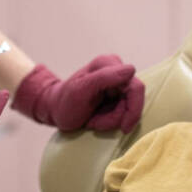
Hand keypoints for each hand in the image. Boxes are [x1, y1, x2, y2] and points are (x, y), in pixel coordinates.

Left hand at [11, 56, 143, 133]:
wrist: (56, 111)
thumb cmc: (64, 102)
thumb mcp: (80, 91)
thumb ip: (104, 78)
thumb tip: (131, 70)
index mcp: (107, 64)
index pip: (135, 87)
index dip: (132, 109)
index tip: (121, 127)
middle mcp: (115, 71)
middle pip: (133, 100)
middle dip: (116, 117)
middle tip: (95, 124)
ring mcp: (117, 84)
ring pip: (129, 109)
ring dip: (111, 121)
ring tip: (92, 121)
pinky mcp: (117, 96)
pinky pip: (124, 113)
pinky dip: (110, 121)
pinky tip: (96, 120)